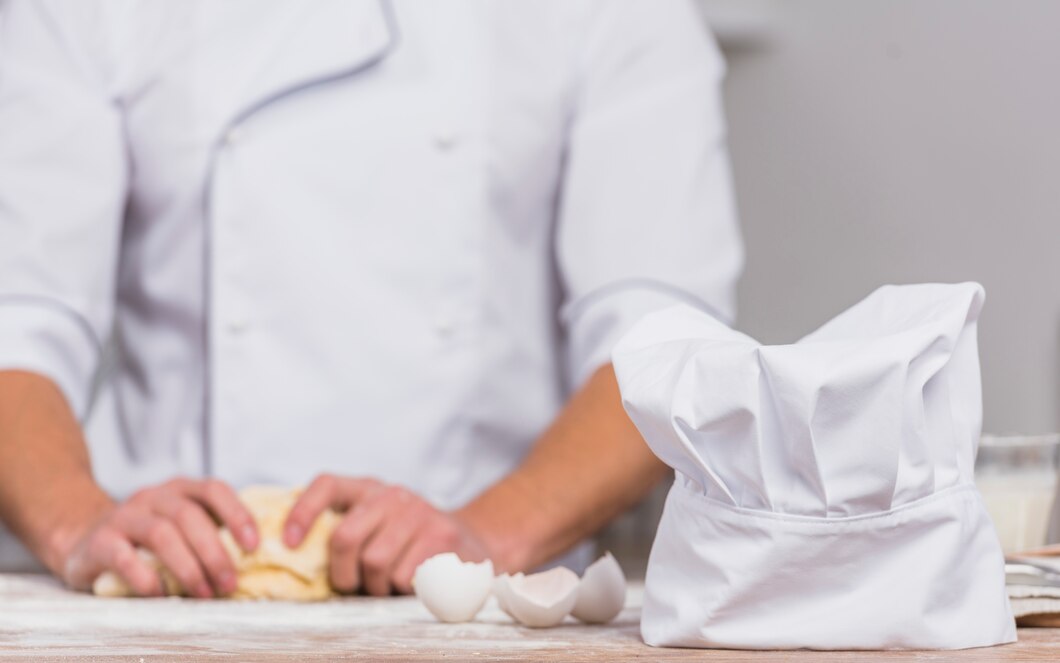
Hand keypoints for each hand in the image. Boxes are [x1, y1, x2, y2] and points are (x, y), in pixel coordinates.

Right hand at [61, 478, 258, 597]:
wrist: (84, 538)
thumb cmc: (146, 539)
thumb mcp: (179, 527)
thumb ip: (208, 535)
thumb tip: (250, 565)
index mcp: (180, 489)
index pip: (214, 489)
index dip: (237, 514)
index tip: (254, 545)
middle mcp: (154, 496)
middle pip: (190, 516)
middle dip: (214, 552)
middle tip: (229, 584)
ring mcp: (124, 515)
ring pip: (162, 534)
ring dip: (187, 567)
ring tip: (203, 593)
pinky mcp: (100, 541)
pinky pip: (125, 558)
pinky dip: (147, 579)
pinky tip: (161, 595)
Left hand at [285, 474, 489, 595]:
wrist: (473, 542)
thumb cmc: (410, 544)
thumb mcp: (378, 526)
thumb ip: (347, 533)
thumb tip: (295, 556)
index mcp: (369, 489)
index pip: (327, 484)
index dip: (303, 511)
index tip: (288, 543)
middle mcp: (392, 494)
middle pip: (344, 537)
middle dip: (342, 573)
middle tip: (352, 586)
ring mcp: (419, 513)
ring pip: (374, 562)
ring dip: (376, 586)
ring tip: (387, 584)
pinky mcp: (442, 536)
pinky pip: (403, 576)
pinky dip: (402, 590)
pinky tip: (412, 583)